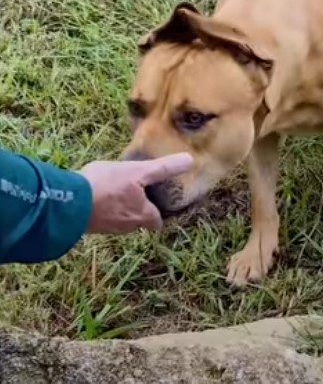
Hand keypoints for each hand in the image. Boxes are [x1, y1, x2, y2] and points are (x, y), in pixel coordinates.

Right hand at [78, 153, 192, 233]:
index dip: (160, 214)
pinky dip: (103, 208)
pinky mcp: (88, 223)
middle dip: (140, 209)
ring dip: (121, 208)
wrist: (68, 201)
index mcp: (141, 215)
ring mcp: (105, 227)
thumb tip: (190, 160)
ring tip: (119, 192)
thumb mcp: (139, 172)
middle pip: (138, 220)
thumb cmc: (108, 186)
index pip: (156, 221)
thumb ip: (164, 168)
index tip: (161, 205)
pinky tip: (98, 194)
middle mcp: (126, 226)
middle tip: (140, 194)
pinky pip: (101, 216)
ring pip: (119, 219)